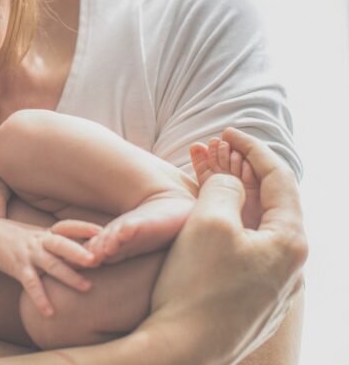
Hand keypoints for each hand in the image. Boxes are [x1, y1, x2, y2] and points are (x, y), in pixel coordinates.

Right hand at [0, 220, 98, 316]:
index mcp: (48, 233)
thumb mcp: (39, 236)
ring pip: (51, 264)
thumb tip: (87, 249)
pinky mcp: (18, 267)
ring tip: (87, 287)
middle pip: (61, 244)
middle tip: (96, 259)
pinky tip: (49, 312)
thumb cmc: (20, 239)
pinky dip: (40, 298)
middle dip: (79, 252)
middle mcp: (40, 241)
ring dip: (69, 276)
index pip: (68, 227)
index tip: (102, 232)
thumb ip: (59, 242)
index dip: (84, 228)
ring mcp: (29, 254)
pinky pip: (31, 284)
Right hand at [144, 127, 306, 363]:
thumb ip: (225, 188)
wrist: (182, 350)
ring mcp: (273, 289)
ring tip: (206, 182)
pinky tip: (205, 225)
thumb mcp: (209, 220)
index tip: (228, 131)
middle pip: (270, 205)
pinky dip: (227, 229)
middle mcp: (291, 267)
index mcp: (290, 243)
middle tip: (216, 153)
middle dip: (242, 173)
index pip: (279, 179)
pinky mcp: (252, 304)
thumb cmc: (197, 285)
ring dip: (232, 201)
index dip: (253, 148)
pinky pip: (244, 254)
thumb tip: (231, 181)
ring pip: (255, 231)